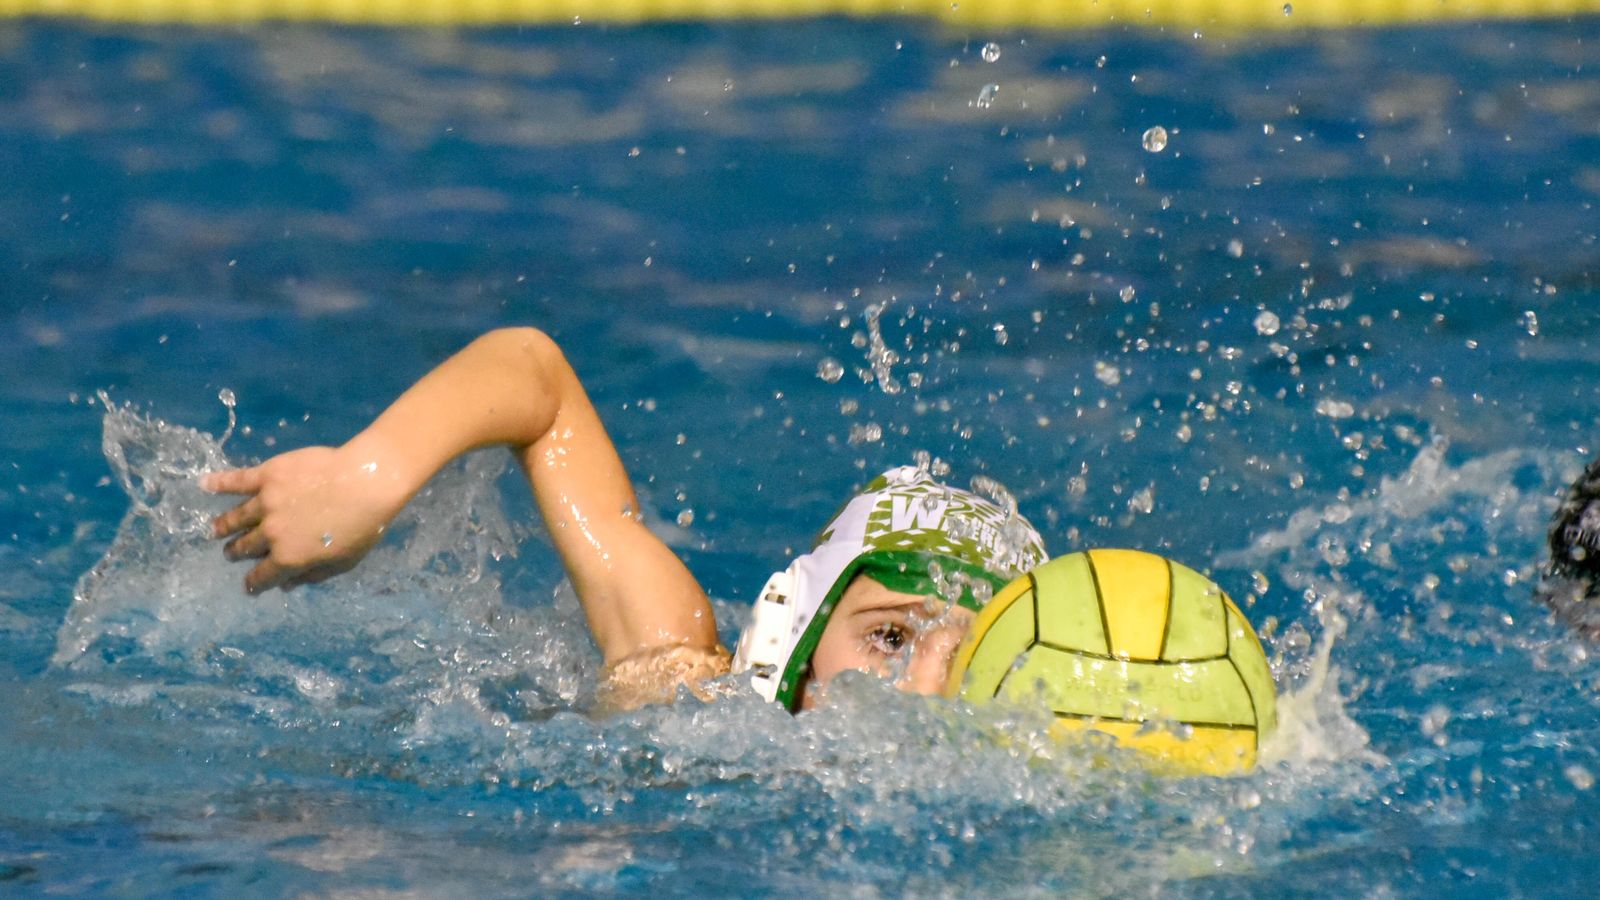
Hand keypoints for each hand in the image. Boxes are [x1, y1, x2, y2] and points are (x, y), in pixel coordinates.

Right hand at [202, 443, 412, 593]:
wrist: (368, 481)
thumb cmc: (363, 526)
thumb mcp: (343, 563)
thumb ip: (312, 576)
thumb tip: (286, 586)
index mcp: (288, 558)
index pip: (261, 576)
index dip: (254, 584)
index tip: (249, 585)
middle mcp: (270, 533)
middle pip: (245, 546)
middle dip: (237, 552)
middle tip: (233, 552)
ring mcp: (266, 502)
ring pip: (236, 518)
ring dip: (223, 526)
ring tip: (216, 529)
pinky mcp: (268, 475)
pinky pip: (237, 480)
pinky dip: (218, 483)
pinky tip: (204, 484)